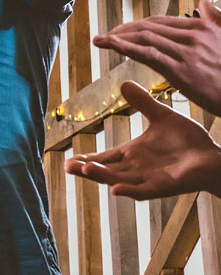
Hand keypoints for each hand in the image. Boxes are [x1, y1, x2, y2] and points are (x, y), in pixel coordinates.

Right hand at [65, 81, 220, 199]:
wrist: (215, 156)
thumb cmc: (189, 141)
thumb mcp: (161, 116)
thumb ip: (142, 103)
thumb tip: (124, 83)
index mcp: (133, 154)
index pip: (104, 158)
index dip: (87, 159)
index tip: (69, 159)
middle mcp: (136, 169)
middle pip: (106, 170)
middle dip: (87, 169)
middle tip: (68, 167)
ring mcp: (149, 179)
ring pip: (119, 180)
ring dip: (101, 177)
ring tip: (85, 170)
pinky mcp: (164, 186)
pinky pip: (143, 191)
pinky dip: (129, 191)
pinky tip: (115, 190)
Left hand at [93, 0, 220, 115]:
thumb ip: (214, 18)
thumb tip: (205, 0)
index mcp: (202, 27)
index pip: (160, 21)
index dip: (136, 24)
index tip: (120, 30)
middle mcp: (194, 36)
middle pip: (148, 27)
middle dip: (122, 30)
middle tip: (105, 36)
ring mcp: (187, 53)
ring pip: (145, 38)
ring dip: (117, 38)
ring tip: (100, 40)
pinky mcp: (182, 71)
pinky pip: (148, 54)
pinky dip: (125, 47)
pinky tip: (110, 46)